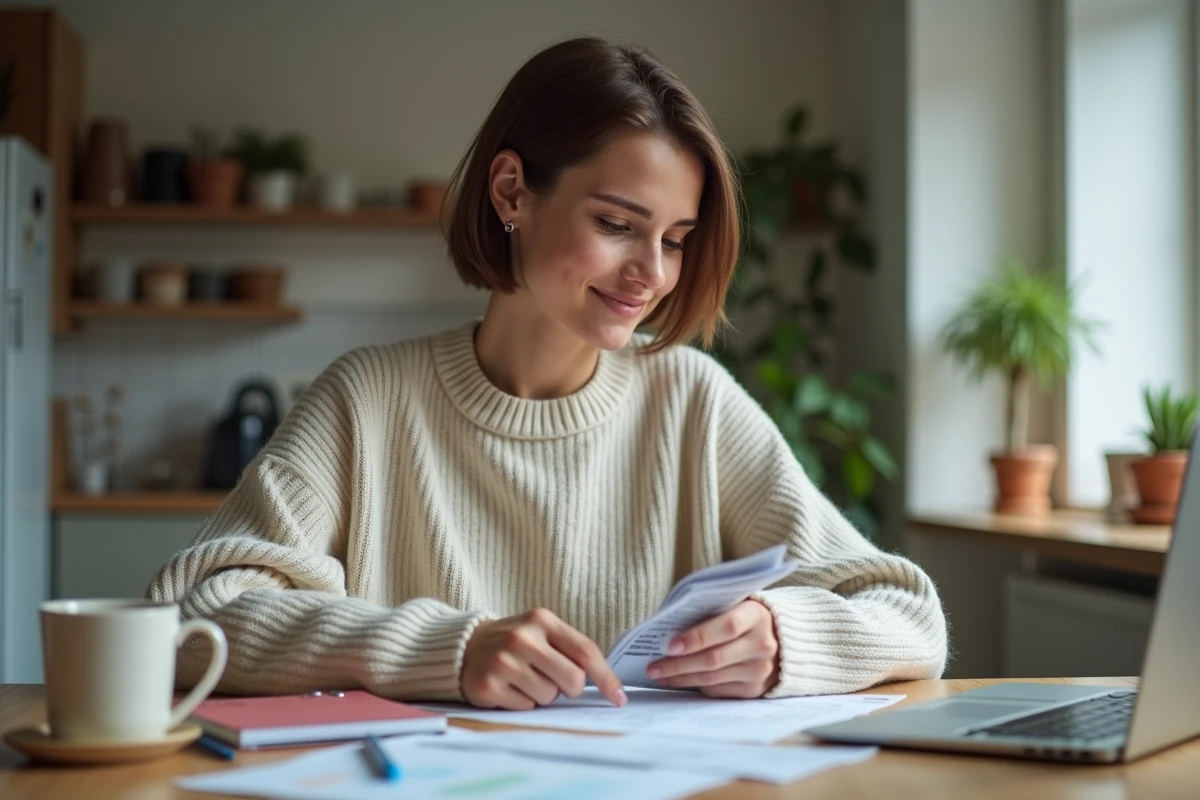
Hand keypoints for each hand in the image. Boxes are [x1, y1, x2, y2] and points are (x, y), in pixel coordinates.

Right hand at [461, 607, 627, 710]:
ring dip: (543, 695)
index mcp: (541, 620)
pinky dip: (523, 702)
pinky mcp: (489, 685)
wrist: (465, 646)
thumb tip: (607, 684)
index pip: (585, 651)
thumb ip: (569, 649)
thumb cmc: (515, 642)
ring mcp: (503, 662)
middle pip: (572, 679)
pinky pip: (526, 708)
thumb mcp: (541, 631)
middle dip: (570, 688)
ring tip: (524, 678)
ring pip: (549, 697)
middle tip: (554, 680)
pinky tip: (510, 687)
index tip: (618, 697)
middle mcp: (522, 638)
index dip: (606, 677)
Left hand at [646, 599, 779, 697]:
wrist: (781, 639)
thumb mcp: (734, 604)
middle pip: (714, 658)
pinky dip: (695, 685)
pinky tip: (678, 681)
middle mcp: (762, 645)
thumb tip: (668, 628)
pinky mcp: (754, 689)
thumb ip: (709, 611)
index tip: (670, 645)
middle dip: (678, 664)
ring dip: (681, 678)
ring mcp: (759, 670)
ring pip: (712, 678)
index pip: (726, 627)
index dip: (697, 637)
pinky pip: (718, 690)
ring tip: (658, 674)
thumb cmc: (744, 616)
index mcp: (756, 616)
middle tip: (652, 667)